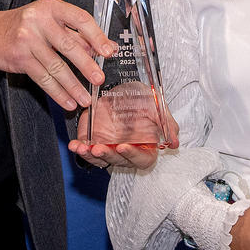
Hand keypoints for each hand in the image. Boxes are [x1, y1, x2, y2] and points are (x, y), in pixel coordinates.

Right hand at [0, 0, 114, 110]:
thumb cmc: (24, 25)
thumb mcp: (50, 21)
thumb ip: (76, 32)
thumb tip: (105, 46)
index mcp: (51, 7)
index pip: (80, 19)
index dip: (97, 36)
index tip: (109, 51)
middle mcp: (39, 20)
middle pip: (69, 46)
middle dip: (87, 66)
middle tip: (99, 79)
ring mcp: (27, 40)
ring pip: (56, 66)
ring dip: (73, 86)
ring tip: (85, 98)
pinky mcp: (19, 59)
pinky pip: (43, 78)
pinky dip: (57, 92)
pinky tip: (68, 101)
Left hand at [66, 107, 180, 169]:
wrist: (125, 88)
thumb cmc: (144, 99)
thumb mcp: (157, 106)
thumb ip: (167, 123)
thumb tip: (175, 143)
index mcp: (145, 147)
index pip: (141, 159)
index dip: (133, 155)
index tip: (123, 146)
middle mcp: (127, 151)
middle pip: (118, 161)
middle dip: (107, 155)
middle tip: (99, 148)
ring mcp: (110, 148)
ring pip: (100, 159)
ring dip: (90, 156)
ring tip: (82, 148)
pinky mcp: (95, 142)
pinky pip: (87, 151)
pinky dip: (80, 149)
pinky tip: (74, 145)